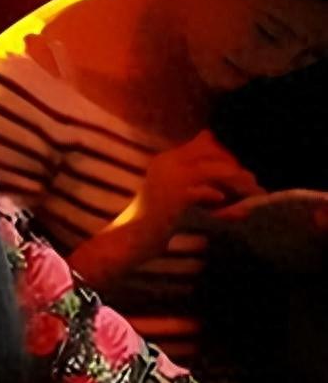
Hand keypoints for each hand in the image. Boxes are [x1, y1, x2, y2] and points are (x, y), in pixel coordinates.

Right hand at [137, 130, 263, 244]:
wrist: (128, 239)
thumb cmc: (151, 221)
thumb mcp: (173, 195)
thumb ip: (195, 184)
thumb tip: (225, 187)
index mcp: (167, 159)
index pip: (204, 142)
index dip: (225, 155)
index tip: (240, 170)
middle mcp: (169, 162)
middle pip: (213, 152)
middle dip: (235, 166)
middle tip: (252, 182)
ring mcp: (172, 177)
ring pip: (216, 170)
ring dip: (238, 182)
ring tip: (254, 192)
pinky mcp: (177, 196)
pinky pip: (209, 192)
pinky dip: (225, 201)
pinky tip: (235, 211)